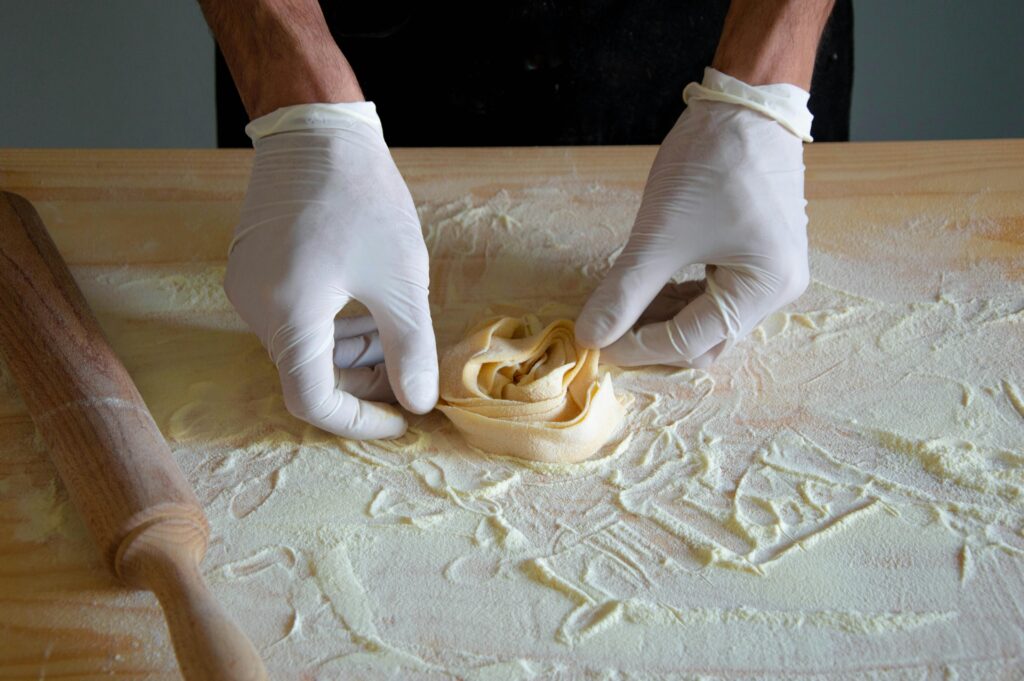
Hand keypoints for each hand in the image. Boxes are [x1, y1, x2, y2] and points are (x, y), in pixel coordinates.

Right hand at [225, 102, 436, 438]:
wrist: (316, 128)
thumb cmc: (362, 196)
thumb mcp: (401, 279)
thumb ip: (411, 348)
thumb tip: (418, 402)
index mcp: (287, 314)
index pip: (313, 401)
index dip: (359, 420)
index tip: (402, 417)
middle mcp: (255, 307)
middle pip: (307, 374)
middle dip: (362, 382)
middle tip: (409, 372)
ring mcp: (247, 287)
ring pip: (301, 347)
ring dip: (350, 354)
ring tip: (396, 336)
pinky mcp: (252, 269)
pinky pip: (291, 319)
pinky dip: (331, 328)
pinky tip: (367, 311)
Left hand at [576, 79, 810, 368]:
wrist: (744, 102)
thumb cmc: (711, 161)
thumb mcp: (660, 233)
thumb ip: (624, 291)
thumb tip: (591, 335)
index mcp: (765, 288)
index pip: (692, 341)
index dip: (639, 346)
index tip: (596, 341)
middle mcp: (778, 290)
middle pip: (705, 339)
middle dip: (653, 338)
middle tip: (606, 329)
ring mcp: (772, 273)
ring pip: (708, 319)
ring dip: (663, 318)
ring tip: (620, 306)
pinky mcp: (757, 256)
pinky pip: (715, 293)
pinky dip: (679, 297)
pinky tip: (647, 288)